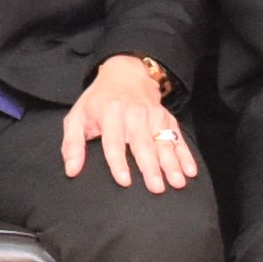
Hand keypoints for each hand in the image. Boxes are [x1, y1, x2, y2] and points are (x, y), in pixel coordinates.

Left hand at [60, 58, 194, 195]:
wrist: (125, 73)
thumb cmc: (98, 101)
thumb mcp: (77, 117)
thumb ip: (72, 144)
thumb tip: (71, 170)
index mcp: (110, 112)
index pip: (114, 141)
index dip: (118, 162)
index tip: (125, 181)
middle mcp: (134, 113)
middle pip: (143, 143)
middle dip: (151, 167)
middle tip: (156, 188)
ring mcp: (153, 114)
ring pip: (163, 141)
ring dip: (172, 163)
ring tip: (177, 182)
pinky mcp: (167, 117)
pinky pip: (178, 137)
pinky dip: (185, 154)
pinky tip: (190, 171)